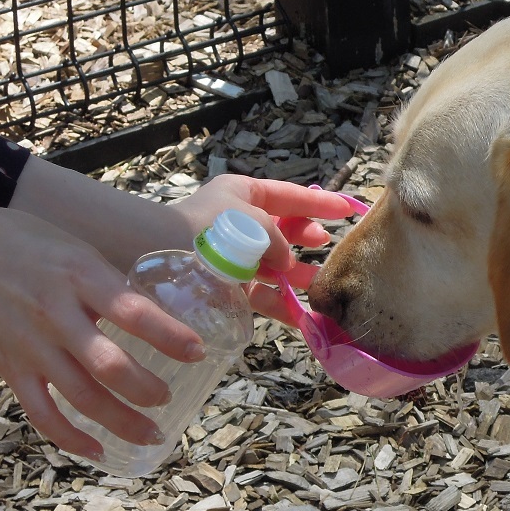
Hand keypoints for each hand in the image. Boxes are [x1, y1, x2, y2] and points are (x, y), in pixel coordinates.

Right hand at [0, 204, 205, 462]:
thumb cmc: (22, 242)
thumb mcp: (76, 250)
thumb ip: (111, 284)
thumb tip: (158, 314)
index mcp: (81, 277)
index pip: (135, 312)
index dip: (171, 336)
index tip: (198, 351)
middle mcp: (57, 315)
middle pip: (110, 366)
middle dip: (147, 390)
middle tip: (170, 398)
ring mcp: (32, 346)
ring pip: (82, 397)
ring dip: (122, 422)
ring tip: (152, 434)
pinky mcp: (9, 368)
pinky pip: (41, 413)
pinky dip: (70, 438)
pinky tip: (97, 450)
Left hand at [166, 174, 359, 323]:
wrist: (161, 257)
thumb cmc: (211, 228)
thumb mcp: (255, 220)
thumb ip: (280, 239)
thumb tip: (286, 264)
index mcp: (242, 195)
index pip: (289, 196)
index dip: (319, 203)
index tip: (347, 209)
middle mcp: (239, 223)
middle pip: (283, 230)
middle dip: (307, 238)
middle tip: (327, 244)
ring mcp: (233, 256)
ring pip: (276, 265)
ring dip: (300, 275)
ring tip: (323, 283)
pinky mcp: (228, 286)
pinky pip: (263, 294)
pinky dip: (283, 305)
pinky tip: (304, 315)